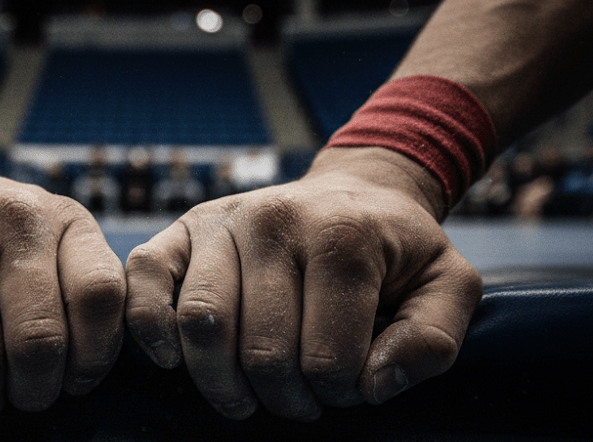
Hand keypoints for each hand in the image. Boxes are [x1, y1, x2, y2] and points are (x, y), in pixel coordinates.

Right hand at [0, 142, 125, 419]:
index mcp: (65, 219)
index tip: (74, 380)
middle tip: (22, 398)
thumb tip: (87, 374)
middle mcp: (13, 217)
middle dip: (32, 391)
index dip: (93, 357)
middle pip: (38, 339)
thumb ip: (81, 291)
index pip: (99, 295)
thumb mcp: (53, 241)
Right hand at [125, 147, 481, 419]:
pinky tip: (173, 360)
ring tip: (249, 395)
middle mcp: (274, 220)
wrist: (352, 192)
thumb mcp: (446, 286)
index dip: (340, 393)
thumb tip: (374, 384)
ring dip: (223, 384)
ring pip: (201, 325)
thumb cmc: (395, 251)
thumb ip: (432, 340)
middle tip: (302, 399)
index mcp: (342, 235)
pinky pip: (145, 280)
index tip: (348, 386)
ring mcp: (222, 221)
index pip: (328, 356)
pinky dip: (150, 328)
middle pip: (262, 351)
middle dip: (284, 398)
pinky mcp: (184, 228)